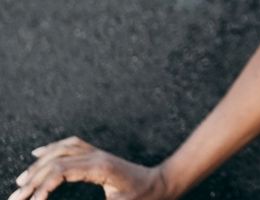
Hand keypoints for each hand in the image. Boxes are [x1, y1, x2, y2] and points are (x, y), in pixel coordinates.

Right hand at [9, 137, 169, 199]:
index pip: (60, 172)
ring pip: (60, 152)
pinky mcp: (98, 155)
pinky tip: (39, 153)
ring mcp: (97, 153)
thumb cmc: (144, 199)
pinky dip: (52, 149)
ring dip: (38, 165)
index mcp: (99, 168)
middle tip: (15, 198)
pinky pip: (71, 146)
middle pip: (56, 162)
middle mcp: (96, 156)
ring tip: (21, 181)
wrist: (163, 184)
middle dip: (33, 180)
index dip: (42, 188)